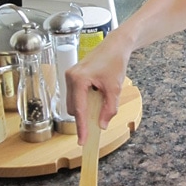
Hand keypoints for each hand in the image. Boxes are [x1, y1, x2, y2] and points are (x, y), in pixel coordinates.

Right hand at [65, 29, 130, 143]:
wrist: (116, 45)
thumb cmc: (115, 62)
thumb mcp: (114, 88)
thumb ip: (108, 109)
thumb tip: (102, 125)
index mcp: (78, 79)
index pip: (79, 110)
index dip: (81, 127)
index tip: (83, 141)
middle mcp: (70, 77)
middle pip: (74, 108)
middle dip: (85, 116)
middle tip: (100, 119)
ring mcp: (70, 76)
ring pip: (74, 103)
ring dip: (85, 107)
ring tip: (101, 99)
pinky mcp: (73, 76)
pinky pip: (76, 95)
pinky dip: (85, 100)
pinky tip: (97, 94)